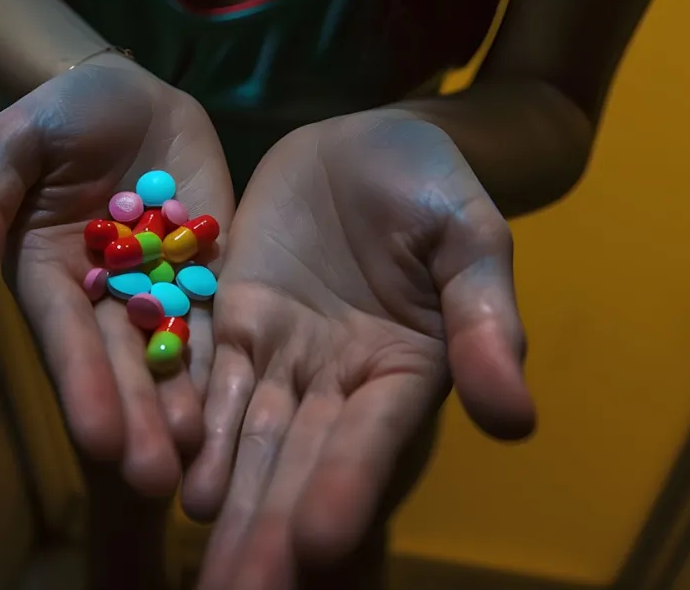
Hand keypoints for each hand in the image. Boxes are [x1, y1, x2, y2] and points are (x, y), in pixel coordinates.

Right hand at [0, 58, 233, 496]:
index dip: (81, 386)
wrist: (123, 93)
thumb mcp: (10, 147)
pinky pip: (218, 314)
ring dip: (185, 404)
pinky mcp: (205, 268)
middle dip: (138, 419)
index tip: (96, 441)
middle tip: (157, 480)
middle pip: (122, 362)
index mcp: (50, 277)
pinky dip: (226, 355)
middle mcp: (104, 297)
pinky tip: (243, 397)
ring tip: (201, 457)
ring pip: (173, 352)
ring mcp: (159, 286)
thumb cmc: (56, 117)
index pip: (66, 338)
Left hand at [183, 111, 534, 587]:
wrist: (366, 141)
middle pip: (302, 460)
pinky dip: (194, 428)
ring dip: (228, 501)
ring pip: (250, 436)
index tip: (318, 542)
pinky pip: (208, 378)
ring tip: (205, 568)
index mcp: (404, 369)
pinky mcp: (234, 320)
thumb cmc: (432, 184)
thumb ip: (484, 320)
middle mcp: (339, 379)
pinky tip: (174, 480)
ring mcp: (283, 353)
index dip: (348, 486)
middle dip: (271, 528)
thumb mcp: (470, 237)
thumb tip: (515, 418)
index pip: (373, 437)